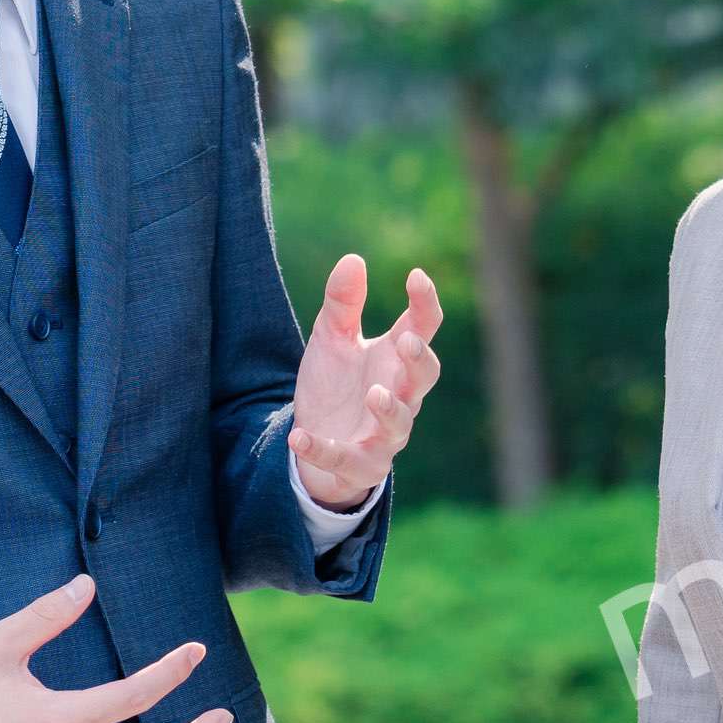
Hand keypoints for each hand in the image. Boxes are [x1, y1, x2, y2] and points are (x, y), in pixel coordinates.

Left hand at [289, 254, 443, 510]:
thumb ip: (342, 304)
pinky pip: (346, 459)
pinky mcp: (359, 463)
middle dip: (418, 360)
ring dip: (390, 410)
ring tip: (375, 393)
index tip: (415, 276)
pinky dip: (323, 450)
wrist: (315, 440)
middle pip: (425, 377)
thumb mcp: (331, 339)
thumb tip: (353, 258)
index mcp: (394, 358)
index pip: (423, 327)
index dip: (425, 303)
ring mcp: (383, 433)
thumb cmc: (335, 385)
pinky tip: (298, 437)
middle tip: (406, 341)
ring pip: (399, 424)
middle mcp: (400, 395)